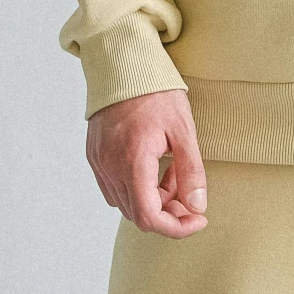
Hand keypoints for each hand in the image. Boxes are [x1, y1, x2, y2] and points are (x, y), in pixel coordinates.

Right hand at [86, 89, 205, 236]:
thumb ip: (191, 173)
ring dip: (153, 201)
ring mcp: (99, 162)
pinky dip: (137, 189)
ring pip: (126, 204)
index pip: (149, 217)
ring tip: (172, 175)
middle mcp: (110, 167)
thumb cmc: (156, 93)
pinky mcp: (95, 156)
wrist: (124, 65)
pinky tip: (154, 169)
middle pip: (138, 215)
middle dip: (169, 213)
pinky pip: (114, 188)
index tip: (198, 219)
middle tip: (189, 195)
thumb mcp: (184, 132)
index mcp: (133, 161)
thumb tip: (197, 207)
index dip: (176, 228)